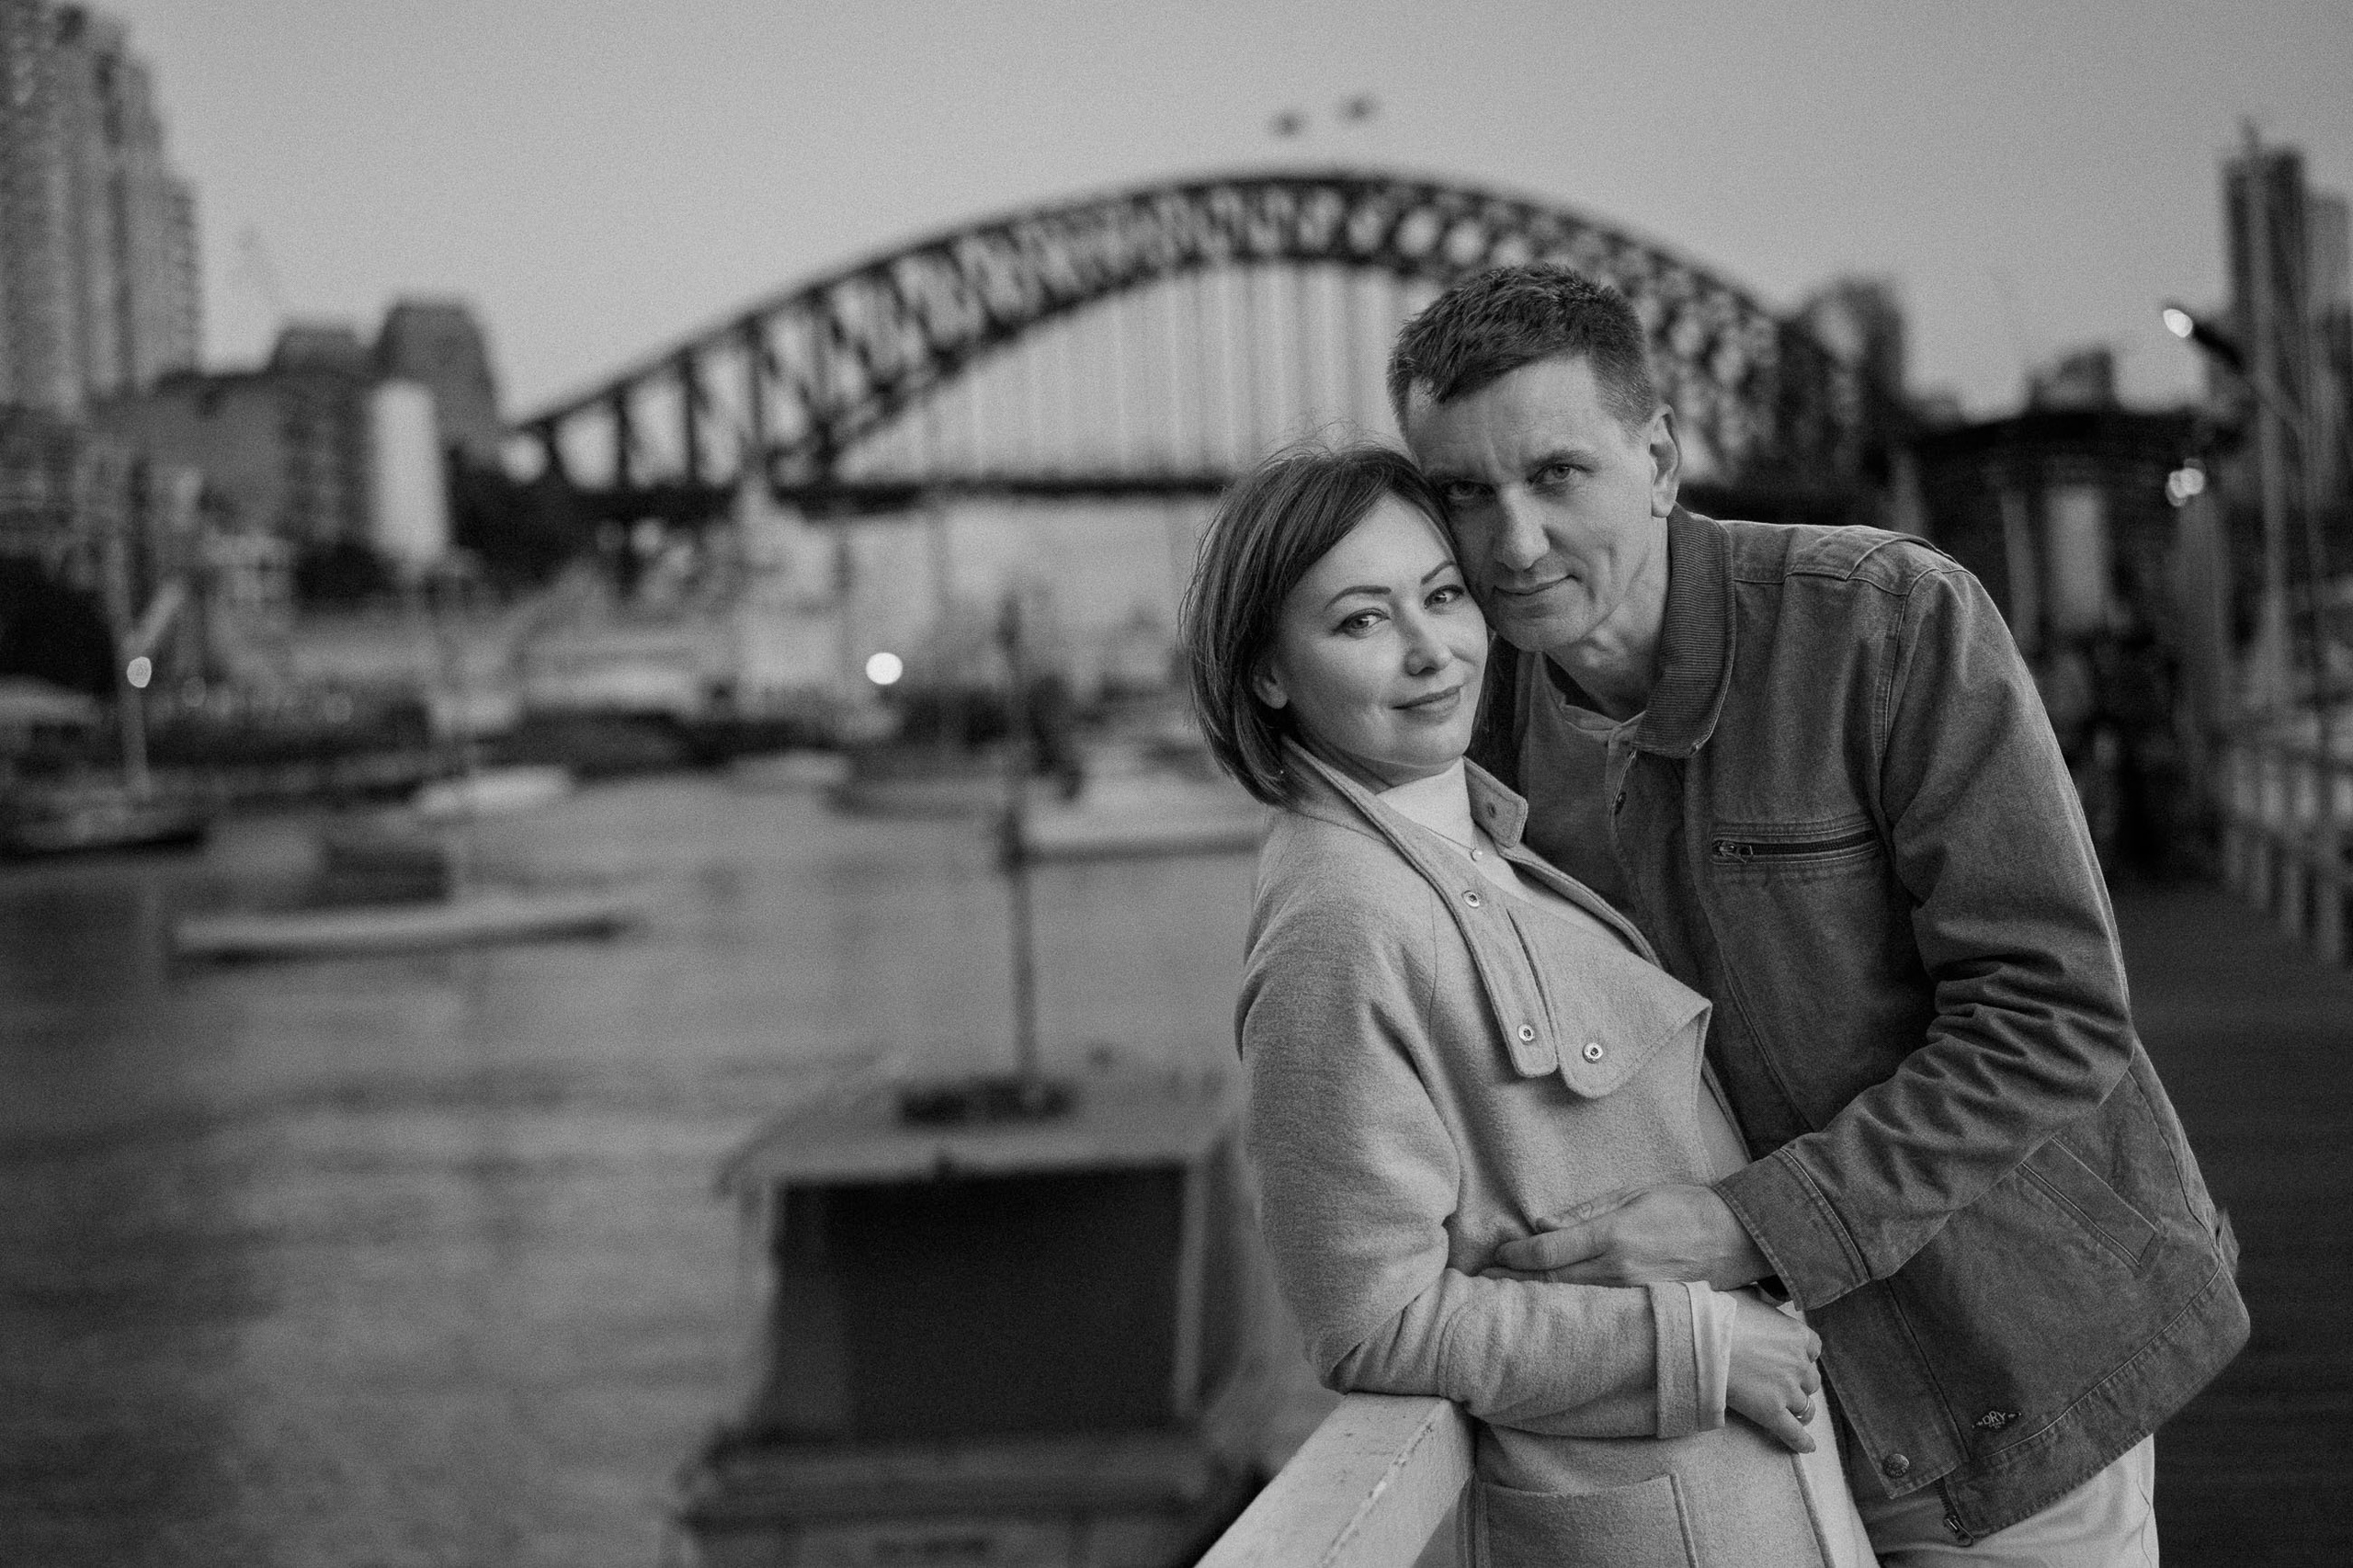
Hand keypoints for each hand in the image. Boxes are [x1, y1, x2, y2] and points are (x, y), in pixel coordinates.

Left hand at [1492, 1184, 1770, 1288]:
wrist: (1741, 1237)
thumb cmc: (1687, 1206)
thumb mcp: (1635, 1193)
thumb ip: (1586, 1211)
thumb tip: (1542, 1224)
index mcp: (1614, 1234)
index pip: (1548, 1251)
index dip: (1515, 1255)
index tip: (1495, 1255)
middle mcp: (1620, 1270)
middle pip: (1551, 1282)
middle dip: (1515, 1282)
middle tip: (1484, 1282)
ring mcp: (1634, 1296)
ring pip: (1572, 1303)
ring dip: (1536, 1301)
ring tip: (1505, 1300)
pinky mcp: (1647, 1311)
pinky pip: (1600, 1316)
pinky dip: (1570, 1313)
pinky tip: (1551, 1313)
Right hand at [1726, 1293, 1821, 1452]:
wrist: (1703, 1342)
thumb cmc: (1719, 1314)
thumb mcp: (1747, 1296)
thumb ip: (1762, 1300)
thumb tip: (1763, 1295)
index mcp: (1797, 1335)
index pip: (1813, 1347)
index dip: (1803, 1353)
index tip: (1793, 1356)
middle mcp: (1798, 1364)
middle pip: (1810, 1379)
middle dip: (1799, 1381)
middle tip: (1784, 1382)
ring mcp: (1787, 1390)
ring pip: (1805, 1406)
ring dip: (1801, 1409)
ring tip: (1795, 1413)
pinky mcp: (1772, 1413)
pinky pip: (1793, 1432)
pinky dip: (1802, 1442)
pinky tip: (1807, 1448)